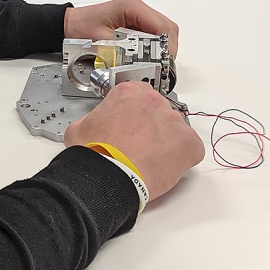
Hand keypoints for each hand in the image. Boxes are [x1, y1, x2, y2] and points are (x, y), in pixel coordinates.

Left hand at [64, 0, 178, 56]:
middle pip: (167, 28)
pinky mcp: (135, 22)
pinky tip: (150, 58)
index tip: (165, 62)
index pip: (161, 26)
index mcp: (131, 7)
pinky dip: (156, 46)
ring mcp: (137, 14)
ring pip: (163, 31)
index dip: (167, 46)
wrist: (70, 24)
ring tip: (158, 64)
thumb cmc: (80, 28)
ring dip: (163, 48)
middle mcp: (137, 8)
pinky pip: (154, 33)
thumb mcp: (101, 42)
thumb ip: (121, 52)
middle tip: (163, 67)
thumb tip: (137, 65)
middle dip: (168, 49)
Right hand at [64, 82, 203, 200]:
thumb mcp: (78, 128)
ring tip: (147, 160)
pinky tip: (162, 167)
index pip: (138, 94)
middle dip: (149, 127)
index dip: (133, 112)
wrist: (108, 177)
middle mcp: (154, 101)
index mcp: (128, 93)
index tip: (129, 124)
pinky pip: (190, 148)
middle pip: (157, 111)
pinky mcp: (189, 143)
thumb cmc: (94, 154)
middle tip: (136, 144)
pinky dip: (181, 158)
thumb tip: (92, 126)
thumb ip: (92, 119)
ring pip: (174, 129)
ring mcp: (174, 121)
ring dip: (164, 141)